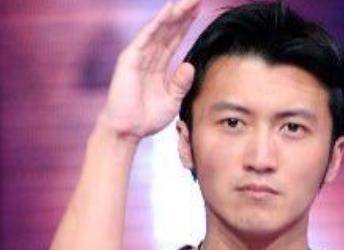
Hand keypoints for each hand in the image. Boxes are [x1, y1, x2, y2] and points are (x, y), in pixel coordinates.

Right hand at [98, 0, 200, 142]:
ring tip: (188, 1)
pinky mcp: (130, 59)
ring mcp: (139, 55)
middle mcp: (150, 56)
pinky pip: (146, 38)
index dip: (187, 24)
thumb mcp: (172, 100)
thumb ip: (181, 83)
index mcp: (160, 65)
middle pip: (169, 29)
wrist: (128, 130)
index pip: (175, 39)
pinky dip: (157, 24)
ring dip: (174, 14)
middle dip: (184, 13)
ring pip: (160, 30)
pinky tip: (169, 12)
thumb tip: (190, 65)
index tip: (201, 9)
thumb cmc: (147, 117)